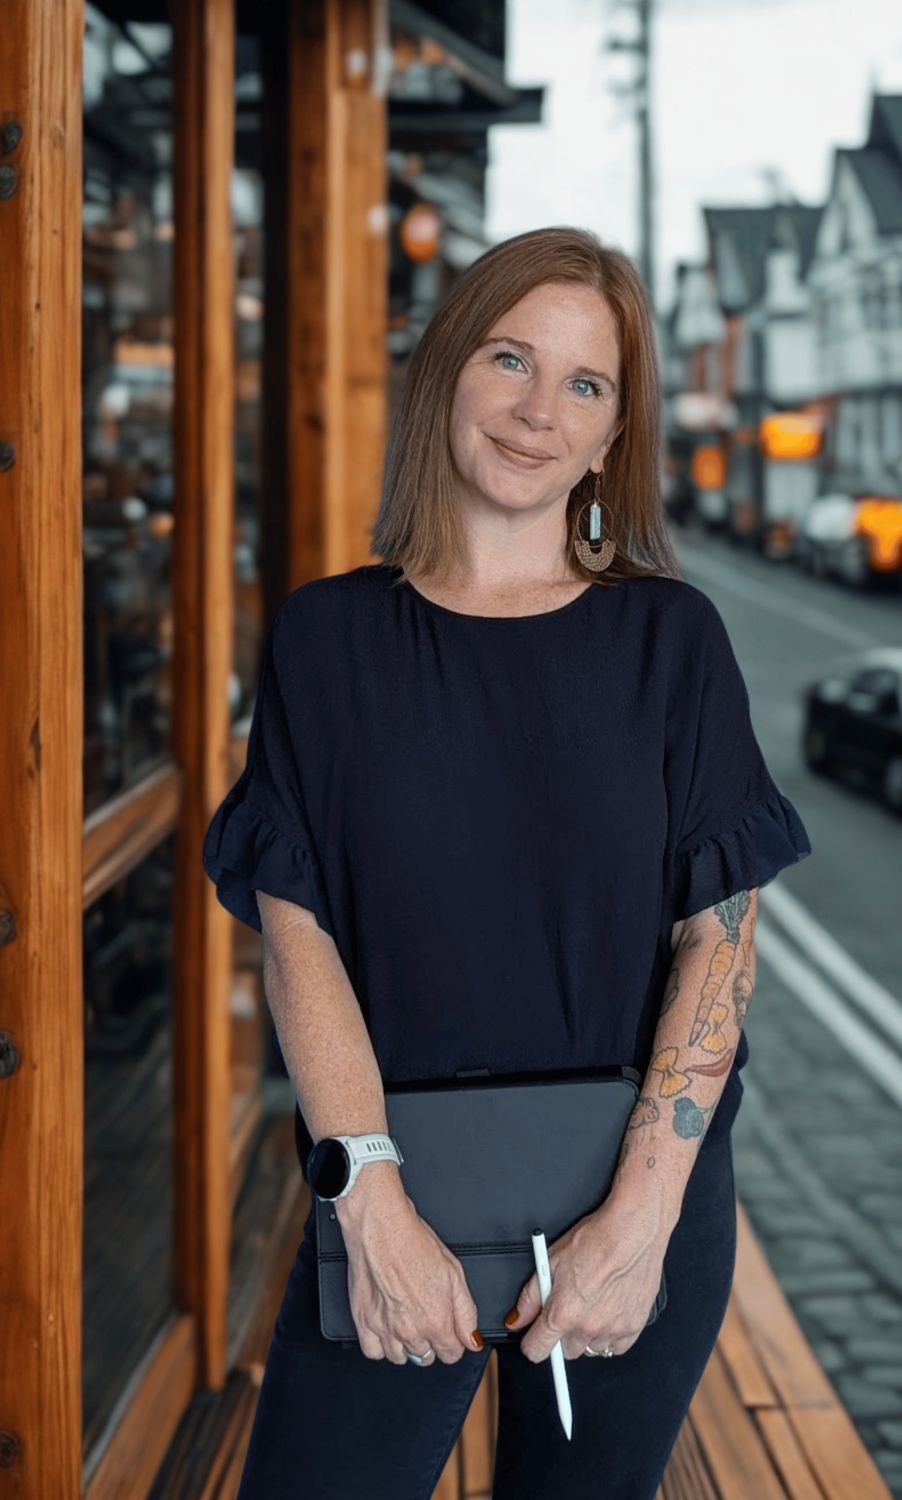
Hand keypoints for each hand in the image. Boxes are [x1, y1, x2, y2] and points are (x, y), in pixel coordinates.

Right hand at [341, 1195, 484, 1365]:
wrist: (380, 1228)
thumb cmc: (414, 1243)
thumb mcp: (454, 1273)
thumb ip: (466, 1313)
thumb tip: (472, 1340)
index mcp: (436, 1321)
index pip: (451, 1354)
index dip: (453, 1341)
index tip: (449, 1330)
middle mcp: (410, 1331)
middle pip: (426, 1357)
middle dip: (430, 1341)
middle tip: (426, 1315)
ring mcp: (384, 1329)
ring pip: (400, 1358)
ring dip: (406, 1345)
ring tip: (406, 1319)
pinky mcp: (363, 1322)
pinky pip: (374, 1352)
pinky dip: (381, 1344)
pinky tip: (387, 1327)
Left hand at [505, 1199, 669, 1362]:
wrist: (633, 1231)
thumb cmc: (595, 1239)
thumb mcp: (551, 1260)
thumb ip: (530, 1297)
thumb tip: (517, 1319)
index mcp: (563, 1313)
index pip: (537, 1350)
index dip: (532, 1343)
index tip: (534, 1337)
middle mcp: (588, 1327)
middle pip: (566, 1351)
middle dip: (562, 1334)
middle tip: (569, 1308)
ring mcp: (612, 1329)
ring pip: (591, 1349)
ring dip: (587, 1335)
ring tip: (592, 1305)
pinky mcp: (634, 1327)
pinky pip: (616, 1347)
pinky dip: (611, 1336)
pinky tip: (609, 1312)